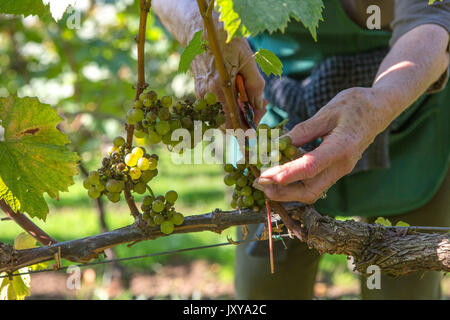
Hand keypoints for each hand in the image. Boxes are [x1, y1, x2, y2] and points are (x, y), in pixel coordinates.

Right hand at [153, 0, 264, 128]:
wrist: (200, 29)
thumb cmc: (226, 41)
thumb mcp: (247, 59)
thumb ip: (255, 85)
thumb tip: (258, 105)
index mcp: (220, 88)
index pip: (233, 123)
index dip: (246, 129)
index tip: (258, 119)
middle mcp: (208, 95)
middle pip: (227, 124)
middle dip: (245, 120)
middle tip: (260, 106)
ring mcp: (202, 94)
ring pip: (222, 116)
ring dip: (238, 112)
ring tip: (251, 97)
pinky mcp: (200, 91)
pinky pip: (216, 107)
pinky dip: (230, 105)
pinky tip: (240, 92)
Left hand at [253, 87, 391, 203]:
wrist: (380, 108)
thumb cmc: (355, 104)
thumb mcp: (327, 112)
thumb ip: (303, 131)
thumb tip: (279, 145)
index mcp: (342, 148)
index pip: (310, 167)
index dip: (285, 174)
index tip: (264, 176)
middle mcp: (343, 165)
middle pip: (310, 190)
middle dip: (282, 191)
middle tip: (259, 182)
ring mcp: (341, 170)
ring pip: (312, 191)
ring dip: (287, 190)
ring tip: (265, 180)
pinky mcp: (336, 169)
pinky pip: (315, 183)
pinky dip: (296, 183)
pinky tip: (280, 173)